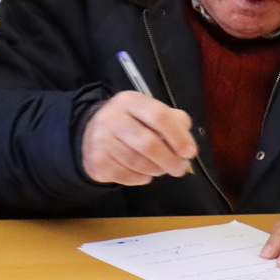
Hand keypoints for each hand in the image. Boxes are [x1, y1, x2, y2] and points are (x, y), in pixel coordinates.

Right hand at [81, 92, 196, 184]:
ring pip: (139, 163)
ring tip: (160, 169)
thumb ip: (172, 120)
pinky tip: (142, 172)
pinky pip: (129, 176)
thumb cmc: (129, 123)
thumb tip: (187, 143)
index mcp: (129, 101)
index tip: (190, 152)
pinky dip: (142, 178)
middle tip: (179, 169)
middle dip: (169, 160)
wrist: (90, 135)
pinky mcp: (98, 162)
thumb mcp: (148, 112)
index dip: (178, 136)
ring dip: (156, 170)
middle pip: (148, 144)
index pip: (159, 116)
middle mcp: (112, 118)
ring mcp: (102, 141)